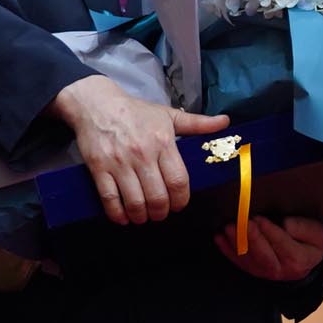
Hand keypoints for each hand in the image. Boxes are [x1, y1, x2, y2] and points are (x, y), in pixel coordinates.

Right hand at [53, 75, 227, 224]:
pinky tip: (123, 217)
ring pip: (135, 202)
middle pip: (158, 197)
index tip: (179, 204)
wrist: (97, 104)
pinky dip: (117, 214)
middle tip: (160, 213)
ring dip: (141, 216)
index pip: (178, 181)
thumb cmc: (136, 112)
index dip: (181, 200)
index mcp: (163, 143)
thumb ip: (198, 124)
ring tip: (143, 216)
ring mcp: (119, 163)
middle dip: (161, 212)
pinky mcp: (99, 168)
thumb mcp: (168, 115)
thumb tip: (225, 122)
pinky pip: (109, 199)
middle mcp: (142, 154)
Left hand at [219, 214, 322, 281]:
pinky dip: (227, 250)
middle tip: (242, 222)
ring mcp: (264, 273)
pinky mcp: (253, 271)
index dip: (270, 232)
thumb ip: (304, 228)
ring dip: (236, 243)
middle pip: (263, 256)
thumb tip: (285, 224)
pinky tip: (219, 237)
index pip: (283, 245)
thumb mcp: (317, 232)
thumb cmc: (311, 241)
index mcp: (299, 260)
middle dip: (251, 239)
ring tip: (228, 227)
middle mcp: (280, 270)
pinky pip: (239, 262)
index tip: (259, 218)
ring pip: (248, 260)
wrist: (307, 259)